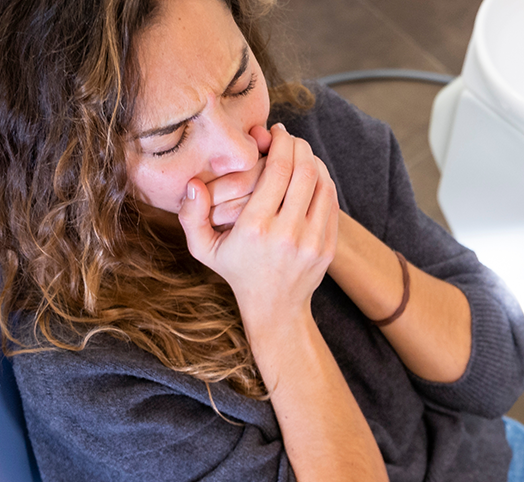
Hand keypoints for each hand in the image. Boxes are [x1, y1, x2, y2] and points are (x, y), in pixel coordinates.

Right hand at [179, 123, 339, 323]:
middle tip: (290, 137)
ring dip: (314, 160)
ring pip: (323, 184)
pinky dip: (325, 182)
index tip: (276, 132)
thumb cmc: (236, 270)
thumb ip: (191, 215)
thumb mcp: (204, 248)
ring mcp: (312, 242)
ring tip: (301, 152)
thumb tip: (193, 183)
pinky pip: (331, 203)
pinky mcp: (328, 247)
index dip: (281, 143)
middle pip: (304, 171)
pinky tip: (313, 173)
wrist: (273, 307)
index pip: (278, 170)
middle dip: (299, 146)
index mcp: (255, 229)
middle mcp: (287, 234)